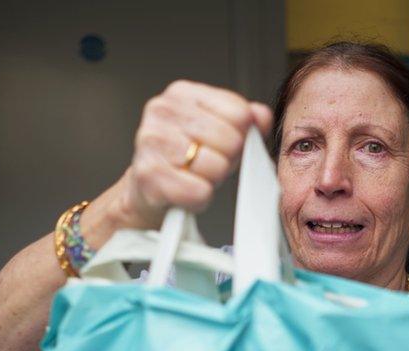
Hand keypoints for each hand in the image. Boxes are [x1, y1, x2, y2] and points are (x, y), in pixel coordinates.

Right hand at [96, 80, 272, 232]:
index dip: (241, 136)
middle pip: (230, 140)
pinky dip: (200, 198)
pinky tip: (187, 191)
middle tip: (208, 164)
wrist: (147, 189)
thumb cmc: (184, 159)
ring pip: (215, 166)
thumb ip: (244, 119)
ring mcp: (151, 141)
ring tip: (196, 176)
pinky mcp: (148, 175)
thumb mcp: (219, 131)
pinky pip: (198, 191)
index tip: (225, 144)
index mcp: (182, 94)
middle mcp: (162, 111)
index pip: (239, 112)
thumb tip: (261, 116)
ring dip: (212, 180)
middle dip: (227, 159)